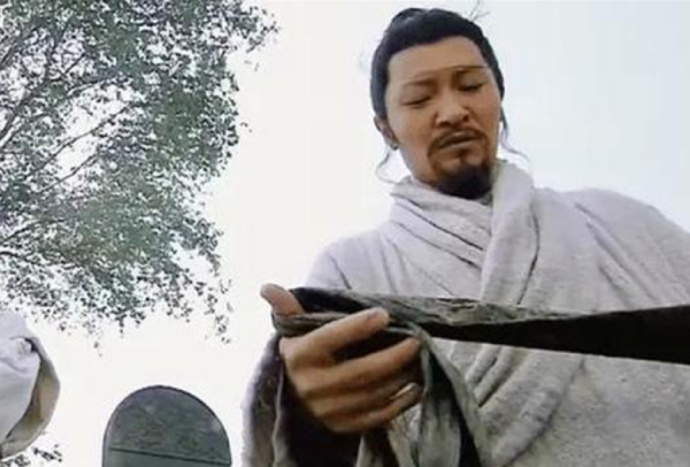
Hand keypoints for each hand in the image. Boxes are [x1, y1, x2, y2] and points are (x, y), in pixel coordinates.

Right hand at [261, 283, 422, 433]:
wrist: (296, 394)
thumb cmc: (305, 351)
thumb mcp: (294, 329)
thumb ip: (287, 308)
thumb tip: (266, 287)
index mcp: (298, 356)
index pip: (329, 339)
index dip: (357, 326)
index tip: (384, 314)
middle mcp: (311, 386)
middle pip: (359, 372)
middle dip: (392, 356)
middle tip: (415, 339)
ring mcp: (327, 410)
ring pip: (372, 394)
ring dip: (400, 376)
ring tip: (417, 358)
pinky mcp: (343, 426)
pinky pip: (377, 417)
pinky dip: (400, 402)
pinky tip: (415, 385)